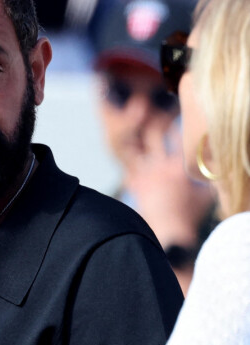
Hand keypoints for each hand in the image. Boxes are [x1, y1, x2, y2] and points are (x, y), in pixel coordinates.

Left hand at [125, 121, 215, 249]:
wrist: (170, 231)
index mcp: (178, 166)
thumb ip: (207, 181)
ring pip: (135, 147)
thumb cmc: (190, 214)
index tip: (176, 114)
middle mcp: (159, 166)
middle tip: (151, 113)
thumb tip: (217, 173)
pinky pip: (129, 167)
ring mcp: (144, 174)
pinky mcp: (134, 183)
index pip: (178, 138)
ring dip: (134, 136)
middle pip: (153, 135)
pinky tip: (129, 155)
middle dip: (153, 123)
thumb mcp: (204, 195)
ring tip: (133, 127)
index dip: (177, 124)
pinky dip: (130, 162)